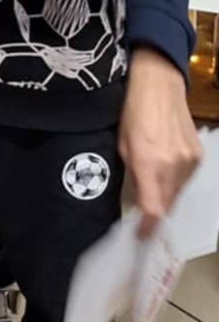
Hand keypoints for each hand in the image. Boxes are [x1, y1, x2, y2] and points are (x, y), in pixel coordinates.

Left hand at [118, 47, 202, 235]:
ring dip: (165, 194)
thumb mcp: (123, 146)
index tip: (141, 236)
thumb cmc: (133, 112)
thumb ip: (133, 175)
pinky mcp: (198, 155)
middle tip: (143, 215)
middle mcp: (174, 166)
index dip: (148, 228)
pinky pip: (186, 178)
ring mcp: (189, 161)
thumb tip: (140, 199)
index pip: (154, 209)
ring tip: (152, 184)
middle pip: (167, 204)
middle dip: (155, 211)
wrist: (159, 85)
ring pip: (177, 192)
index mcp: (150, 164)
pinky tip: (165, 169)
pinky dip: (175, 180)